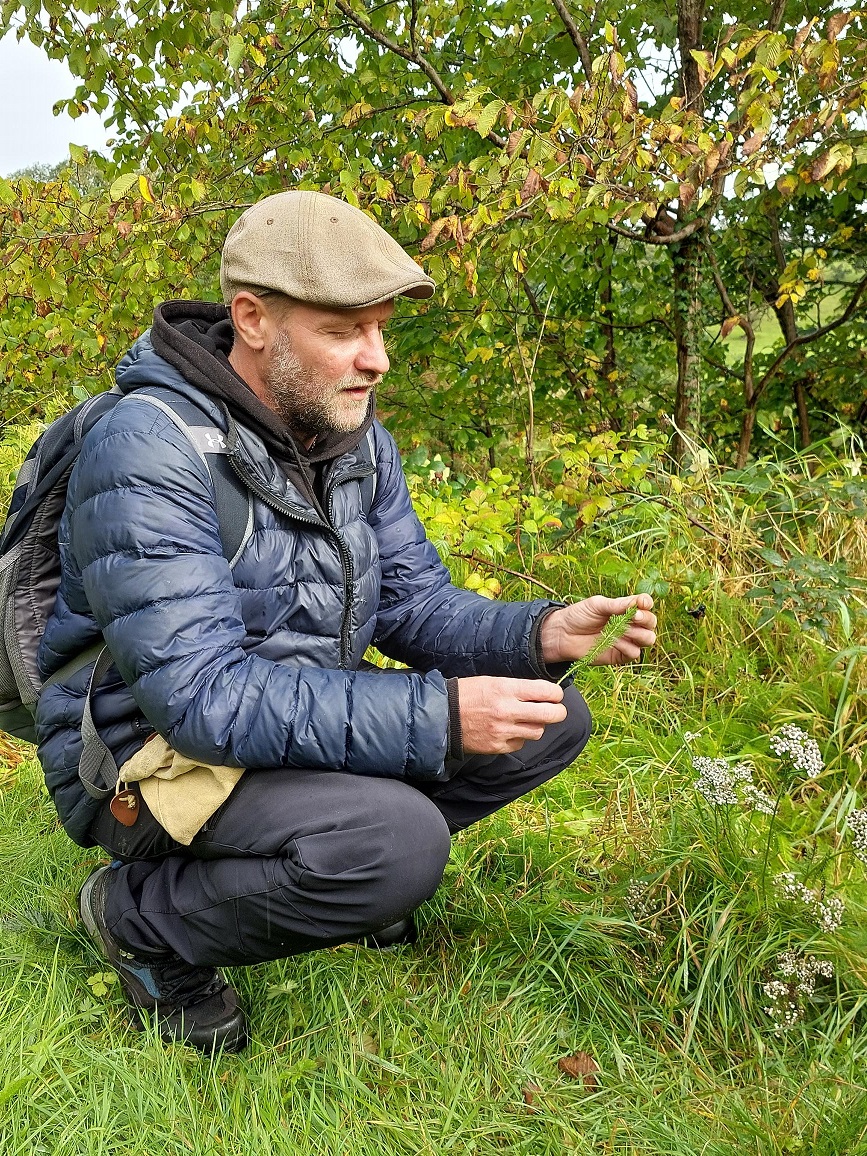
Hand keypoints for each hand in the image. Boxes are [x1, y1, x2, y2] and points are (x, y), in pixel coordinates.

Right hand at [457, 676, 566, 754]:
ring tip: (527, 720)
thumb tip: (542, 693)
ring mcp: (503, 731)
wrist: (442, 716)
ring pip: (538, 731)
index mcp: (506, 689)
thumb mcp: (492, 681)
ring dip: (537, 725)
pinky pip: (520, 744)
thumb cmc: (468, 694)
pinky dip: (519, 738)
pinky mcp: (498, 747)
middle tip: (556, 711)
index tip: (555, 695)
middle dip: (558, 712)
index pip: (546, 691)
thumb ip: (517, 688)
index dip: (556, 694)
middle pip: (551, 715)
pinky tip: (509, 730)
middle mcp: (507, 711)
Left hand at [540, 593, 656, 666]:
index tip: (641, 603)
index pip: (645, 605)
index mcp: (625, 609)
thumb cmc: (578, 615)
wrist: (562, 634)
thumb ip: (618, 605)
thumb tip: (638, 602)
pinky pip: (634, 654)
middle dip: (645, 619)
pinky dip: (628, 647)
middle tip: (632, 617)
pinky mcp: (619, 656)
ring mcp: (626, 641)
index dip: (647, 604)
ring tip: (622, 630)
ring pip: (648, 639)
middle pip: (651, 622)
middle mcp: (629, 624)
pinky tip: (615, 643)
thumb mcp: (597, 604)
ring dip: (638, 634)